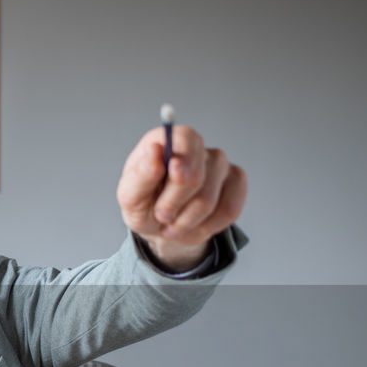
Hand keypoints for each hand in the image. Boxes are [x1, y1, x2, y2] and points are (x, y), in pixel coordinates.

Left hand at [116, 125, 246, 271]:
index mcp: (167, 140)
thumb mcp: (130, 197)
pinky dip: (206, 227)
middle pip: (195, 177)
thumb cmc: (144, 206)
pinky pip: (228, 210)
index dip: (181, 161)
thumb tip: (155, 151)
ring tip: (173, 224)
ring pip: (208, 201)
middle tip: (161, 215)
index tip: (173, 175)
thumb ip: (140, 176)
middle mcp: (196, 146)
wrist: (163, 227)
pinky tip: (193, 225)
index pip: (184, 139)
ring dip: (185, 222)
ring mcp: (220, 163)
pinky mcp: (236, 182)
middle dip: (172, 205)